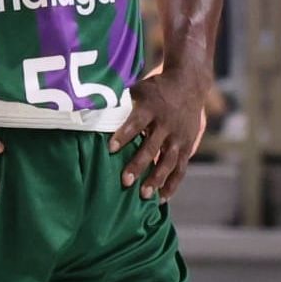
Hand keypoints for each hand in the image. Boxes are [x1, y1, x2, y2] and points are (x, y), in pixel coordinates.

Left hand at [110, 68, 208, 200]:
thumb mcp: (139, 89)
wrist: (189, 83)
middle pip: (151, 146)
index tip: (111, 149)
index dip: (124, 135)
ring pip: (168, 161)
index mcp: (151, 108)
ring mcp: (178, 137)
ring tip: (144, 195)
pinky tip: (162, 198)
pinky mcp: (187, 145)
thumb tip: (92, 110)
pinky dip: (173, 183)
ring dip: (156, 178)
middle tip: (125, 181)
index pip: (135, 123)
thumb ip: (121, 102)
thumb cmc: (156, 88)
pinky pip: (181, 168)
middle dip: (139, 164)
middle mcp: (166, 124)